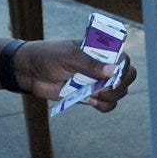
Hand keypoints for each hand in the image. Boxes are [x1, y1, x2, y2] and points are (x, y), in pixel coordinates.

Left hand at [13, 39, 136, 112]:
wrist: (29, 72)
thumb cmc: (47, 57)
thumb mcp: (67, 57)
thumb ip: (89, 64)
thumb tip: (113, 71)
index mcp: (99, 50)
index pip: (124, 58)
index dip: (124, 69)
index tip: (113, 77)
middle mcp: (101, 66)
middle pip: (127, 77)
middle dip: (119, 86)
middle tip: (103, 89)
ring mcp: (96, 82)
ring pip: (118, 93)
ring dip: (110, 97)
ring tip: (93, 95)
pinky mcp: (89, 96)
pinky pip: (106, 105)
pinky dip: (103, 106)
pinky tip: (90, 101)